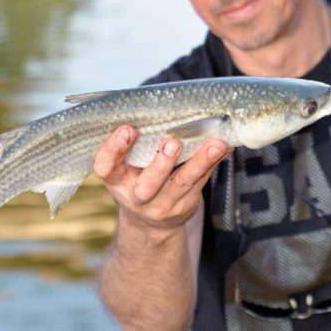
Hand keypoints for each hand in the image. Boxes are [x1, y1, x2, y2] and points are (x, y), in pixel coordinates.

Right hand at [93, 126, 227, 231]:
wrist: (150, 224)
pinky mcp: (185, 206)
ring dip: (200, 162)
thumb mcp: (126, 168)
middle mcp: (136, 196)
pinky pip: (201, 182)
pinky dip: (214, 163)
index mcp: (116, 180)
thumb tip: (162, 106)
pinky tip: (225, 148)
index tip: (126, 129)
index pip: (106, 167)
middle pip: (148, 183)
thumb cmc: (137, 180)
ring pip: (182, 183)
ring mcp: (162, 205)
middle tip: (172, 143)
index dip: (113, 149)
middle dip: (161, 163)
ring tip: (215, 145)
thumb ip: (135, 145)